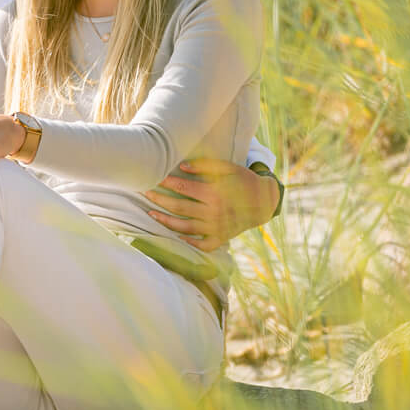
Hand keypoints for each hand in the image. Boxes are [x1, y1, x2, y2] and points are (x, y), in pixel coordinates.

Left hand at [143, 158, 280, 251]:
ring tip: (150, 214)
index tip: (152, 178)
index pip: (182, 188)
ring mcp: (216, 227)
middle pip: (178, 207)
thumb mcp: (228, 167)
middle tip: (144, 193)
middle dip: (159, 200)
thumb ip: (205, 165)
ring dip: (165, 221)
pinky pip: (201, 244)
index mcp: (214, 193)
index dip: (165, 183)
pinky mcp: (220, 238)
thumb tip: (182, 166)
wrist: (265, 202)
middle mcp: (213, 212)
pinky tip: (176, 236)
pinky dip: (188, 242)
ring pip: (184, 227)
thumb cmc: (243, 181)